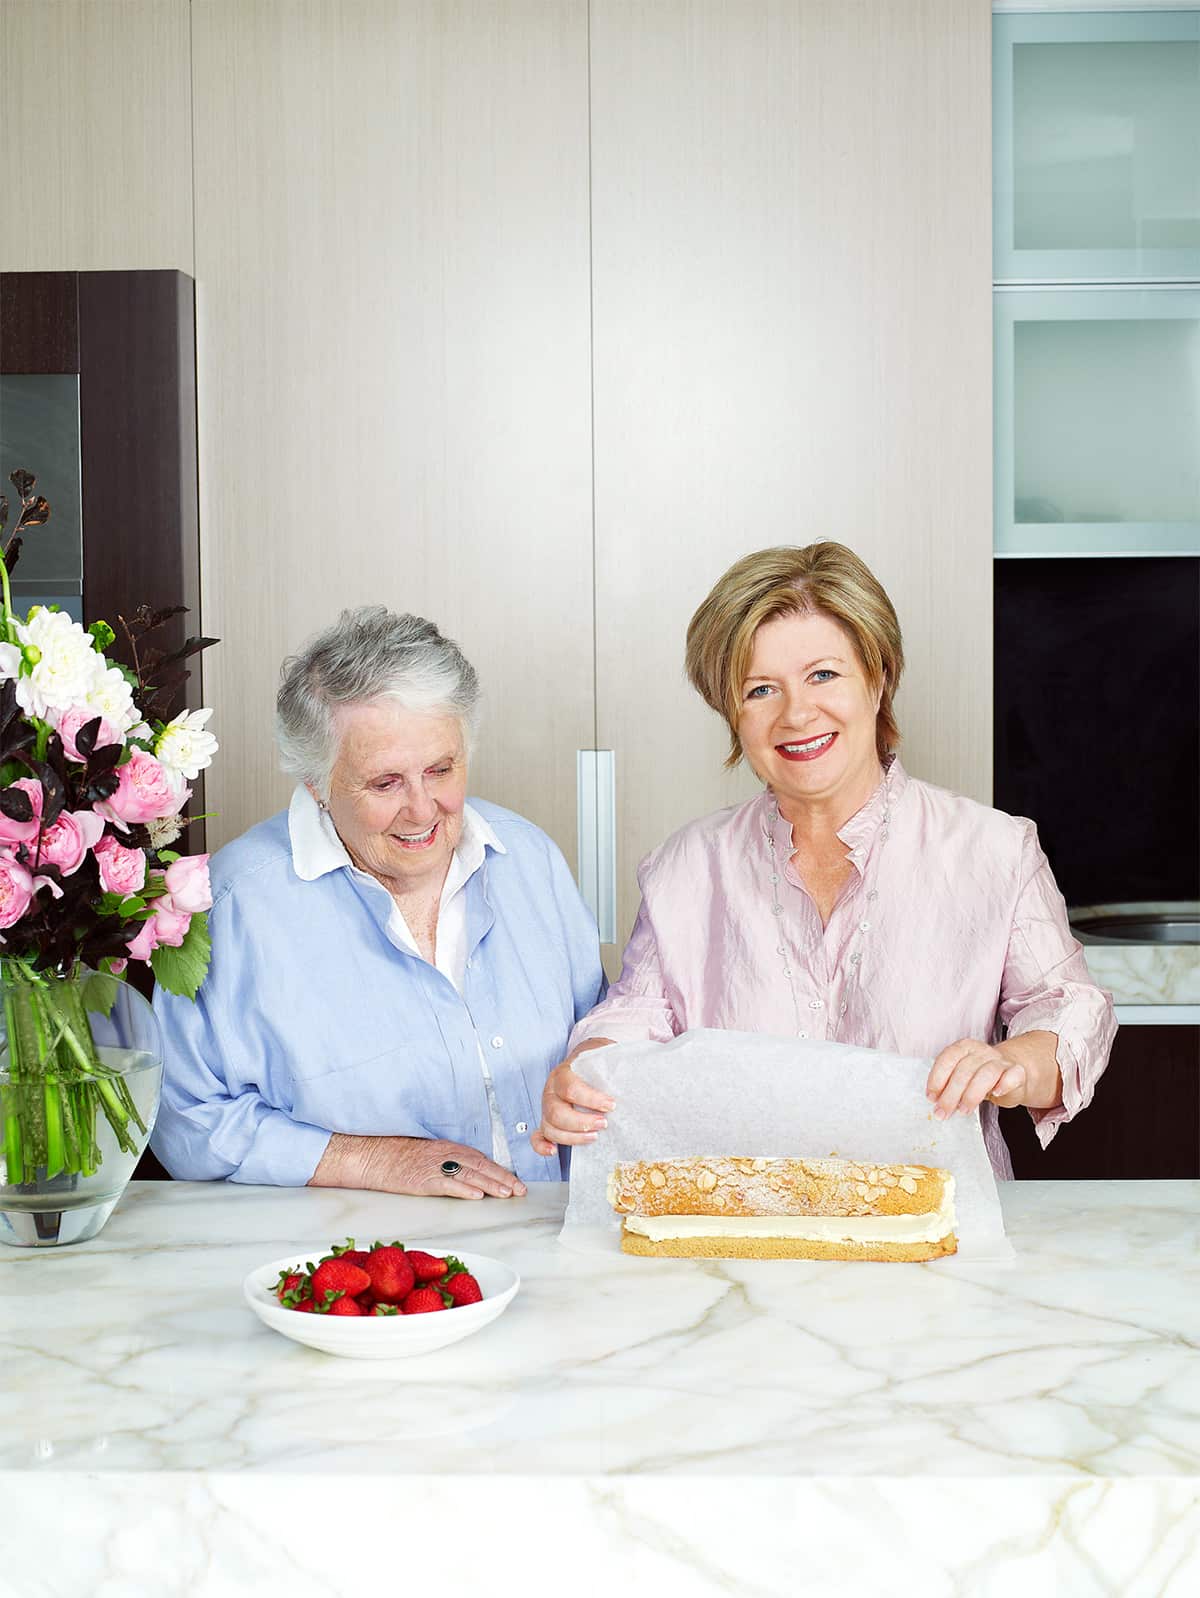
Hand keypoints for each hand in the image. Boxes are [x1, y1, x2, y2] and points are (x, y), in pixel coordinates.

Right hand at [311, 1134, 525, 1198]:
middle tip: (520, 1190)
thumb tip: (469, 1176)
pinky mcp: (422, 1179)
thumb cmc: (397, 1155)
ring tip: (507, 1194)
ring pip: (469, 1175)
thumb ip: (448, 1162)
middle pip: (480, 1166)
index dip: (500, 1170)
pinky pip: (447, 1184)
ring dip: (491, 1185)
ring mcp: (434, 1167)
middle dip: (503, 1178)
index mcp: (448, 1148)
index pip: (481, 1159)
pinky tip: (477, 1195)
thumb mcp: (427, 1153)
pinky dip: (464, 1189)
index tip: (516, 1181)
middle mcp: (445, 1155)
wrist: (371, 1154)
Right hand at [530, 1038, 616, 1155]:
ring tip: (594, 1137)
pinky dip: (542, 1145)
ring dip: (572, 1137)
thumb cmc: (596, 1063)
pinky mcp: (547, 1122)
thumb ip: (616, 1065)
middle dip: (582, 1122)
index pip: (570, 1088)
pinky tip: (553, 1151)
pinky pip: (538, 1136)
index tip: (611, 1105)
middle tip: (604, 1123)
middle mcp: (550, 1091)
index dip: (591, 1099)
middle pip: (556, 1112)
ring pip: (550, 1127)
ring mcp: (546, 1108)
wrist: (583, 1061)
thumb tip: (639, 1076)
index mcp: (563, 1073)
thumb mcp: (605, 1057)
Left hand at [925, 1039, 1027, 1119]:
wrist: (1010, 1075)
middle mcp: (982, 1051)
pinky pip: (1012, 1075)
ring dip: (972, 1094)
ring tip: (963, 1110)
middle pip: (964, 1070)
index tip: (932, 1098)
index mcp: (964, 1048)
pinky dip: (1004, 1084)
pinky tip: (996, 1094)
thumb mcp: (961, 1078)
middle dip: (951, 1094)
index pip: (947, 1058)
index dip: (937, 1079)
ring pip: (986, 1073)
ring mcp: (1001, 1061)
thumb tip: (935, 1102)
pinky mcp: (1017, 1072)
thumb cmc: (980, 1078)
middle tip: (944, 1112)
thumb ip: (949, 1085)